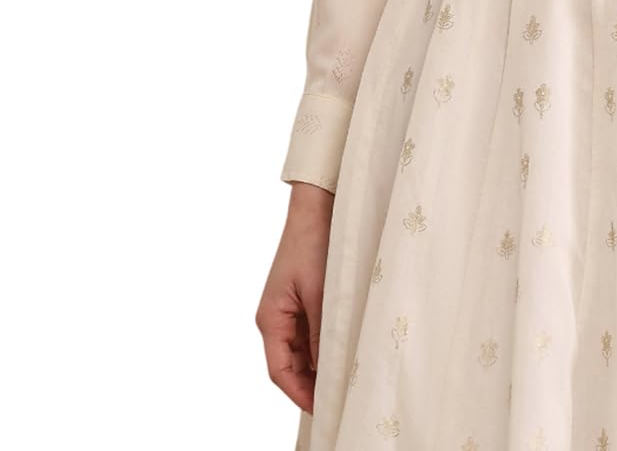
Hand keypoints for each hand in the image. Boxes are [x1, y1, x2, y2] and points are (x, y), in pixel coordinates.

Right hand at [256, 182, 334, 412]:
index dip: (300, 393)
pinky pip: (310, 333)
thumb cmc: (314, 245)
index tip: (322, 408)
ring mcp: (288, 309)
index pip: (280, 371)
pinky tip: (344, 351)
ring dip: (319, 365)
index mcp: (271, 319)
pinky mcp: (302, 299)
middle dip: (311, 383)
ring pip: (302, 351)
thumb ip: (322, 333)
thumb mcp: (321, 293)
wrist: (317, 208)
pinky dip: (324, 345)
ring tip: (345, 379)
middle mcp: (275, 318)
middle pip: (290, 364)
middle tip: (339, 398)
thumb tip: (328, 370)